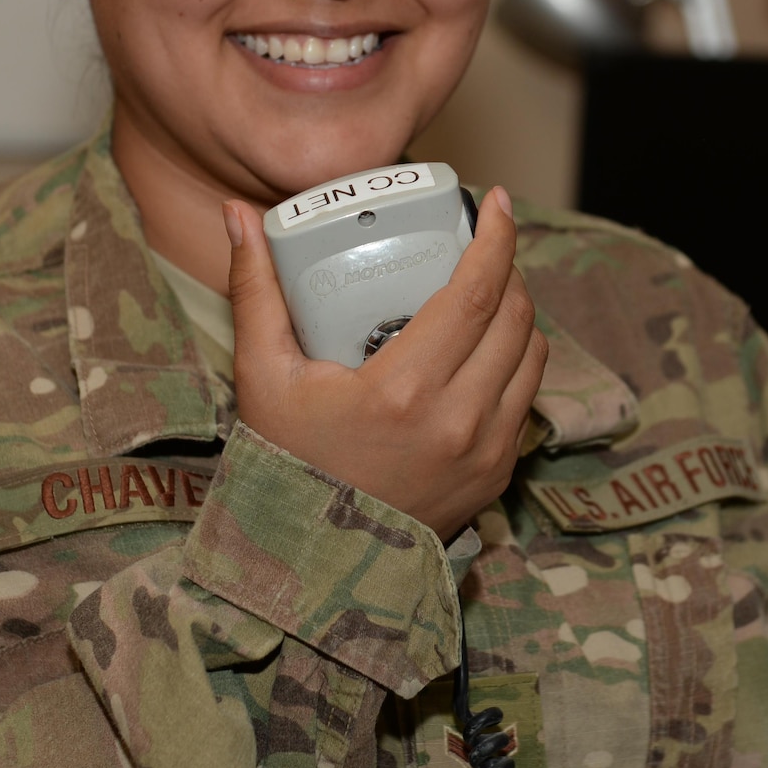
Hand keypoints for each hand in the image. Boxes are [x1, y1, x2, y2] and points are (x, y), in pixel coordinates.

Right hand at [221, 187, 547, 542]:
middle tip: (482, 244)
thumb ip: (255, 290)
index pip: (477, 293)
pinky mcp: (497, 476)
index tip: (495, 201)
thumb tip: (236, 214)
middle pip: (515, 318)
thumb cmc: (285, 465)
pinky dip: (515, 364)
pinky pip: (525, 401)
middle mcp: (459, 422)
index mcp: (405, 391)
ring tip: (486, 293)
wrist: (312, 566)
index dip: (496, 237)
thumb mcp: (263, 376)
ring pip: (532, 357)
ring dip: (517, 315)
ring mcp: (486, 453)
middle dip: (508, 268)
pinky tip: (486, 350)